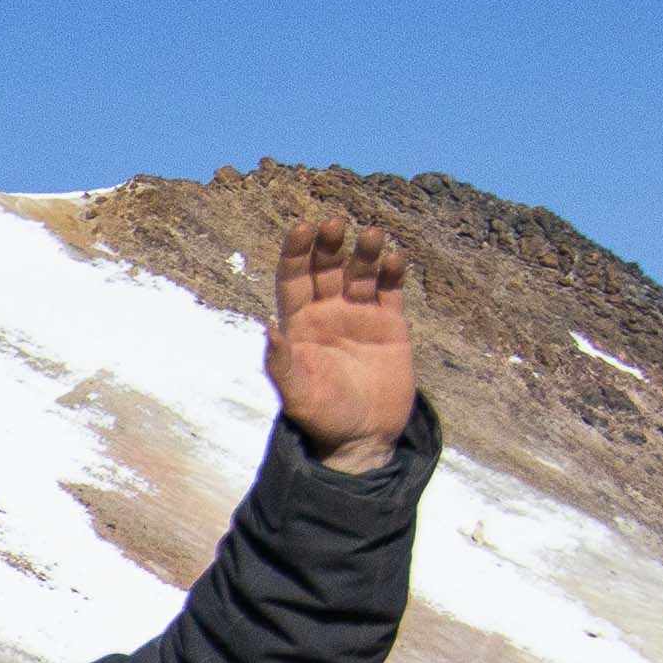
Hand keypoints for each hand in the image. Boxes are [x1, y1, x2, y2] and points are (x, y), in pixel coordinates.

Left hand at [267, 210, 415, 464]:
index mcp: (299, 323)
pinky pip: (391, 290)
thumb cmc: (321, 417)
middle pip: (327, 268)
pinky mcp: (391, 324)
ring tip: (371, 235)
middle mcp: (328, 312)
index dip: (297, 252)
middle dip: (330, 245)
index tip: (302, 228)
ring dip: (365, 252)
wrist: (363, 438)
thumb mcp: (297, 393)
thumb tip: (268, 328)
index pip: (294, 278)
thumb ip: (281, 363)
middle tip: (335, 224)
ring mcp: (360, 315)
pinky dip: (392, 272)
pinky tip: (394, 259)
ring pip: (361, 272)